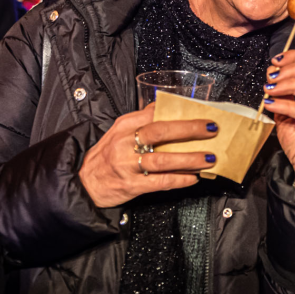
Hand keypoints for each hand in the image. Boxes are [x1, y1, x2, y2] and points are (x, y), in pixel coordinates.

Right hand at [78, 104, 217, 207]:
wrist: (83, 183)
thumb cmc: (106, 156)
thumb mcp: (119, 132)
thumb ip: (142, 121)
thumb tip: (169, 109)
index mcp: (124, 125)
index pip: (153, 113)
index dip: (179, 111)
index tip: (200, 111)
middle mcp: (125, 143)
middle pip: (160, 132)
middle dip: (189, 130)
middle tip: (211, 129)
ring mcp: (127, 165)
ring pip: (163, 159)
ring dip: (190, 159)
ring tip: (209, 158)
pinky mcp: (131, 185)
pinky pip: (160, 181)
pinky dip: (180, 179)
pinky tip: (193, 178)